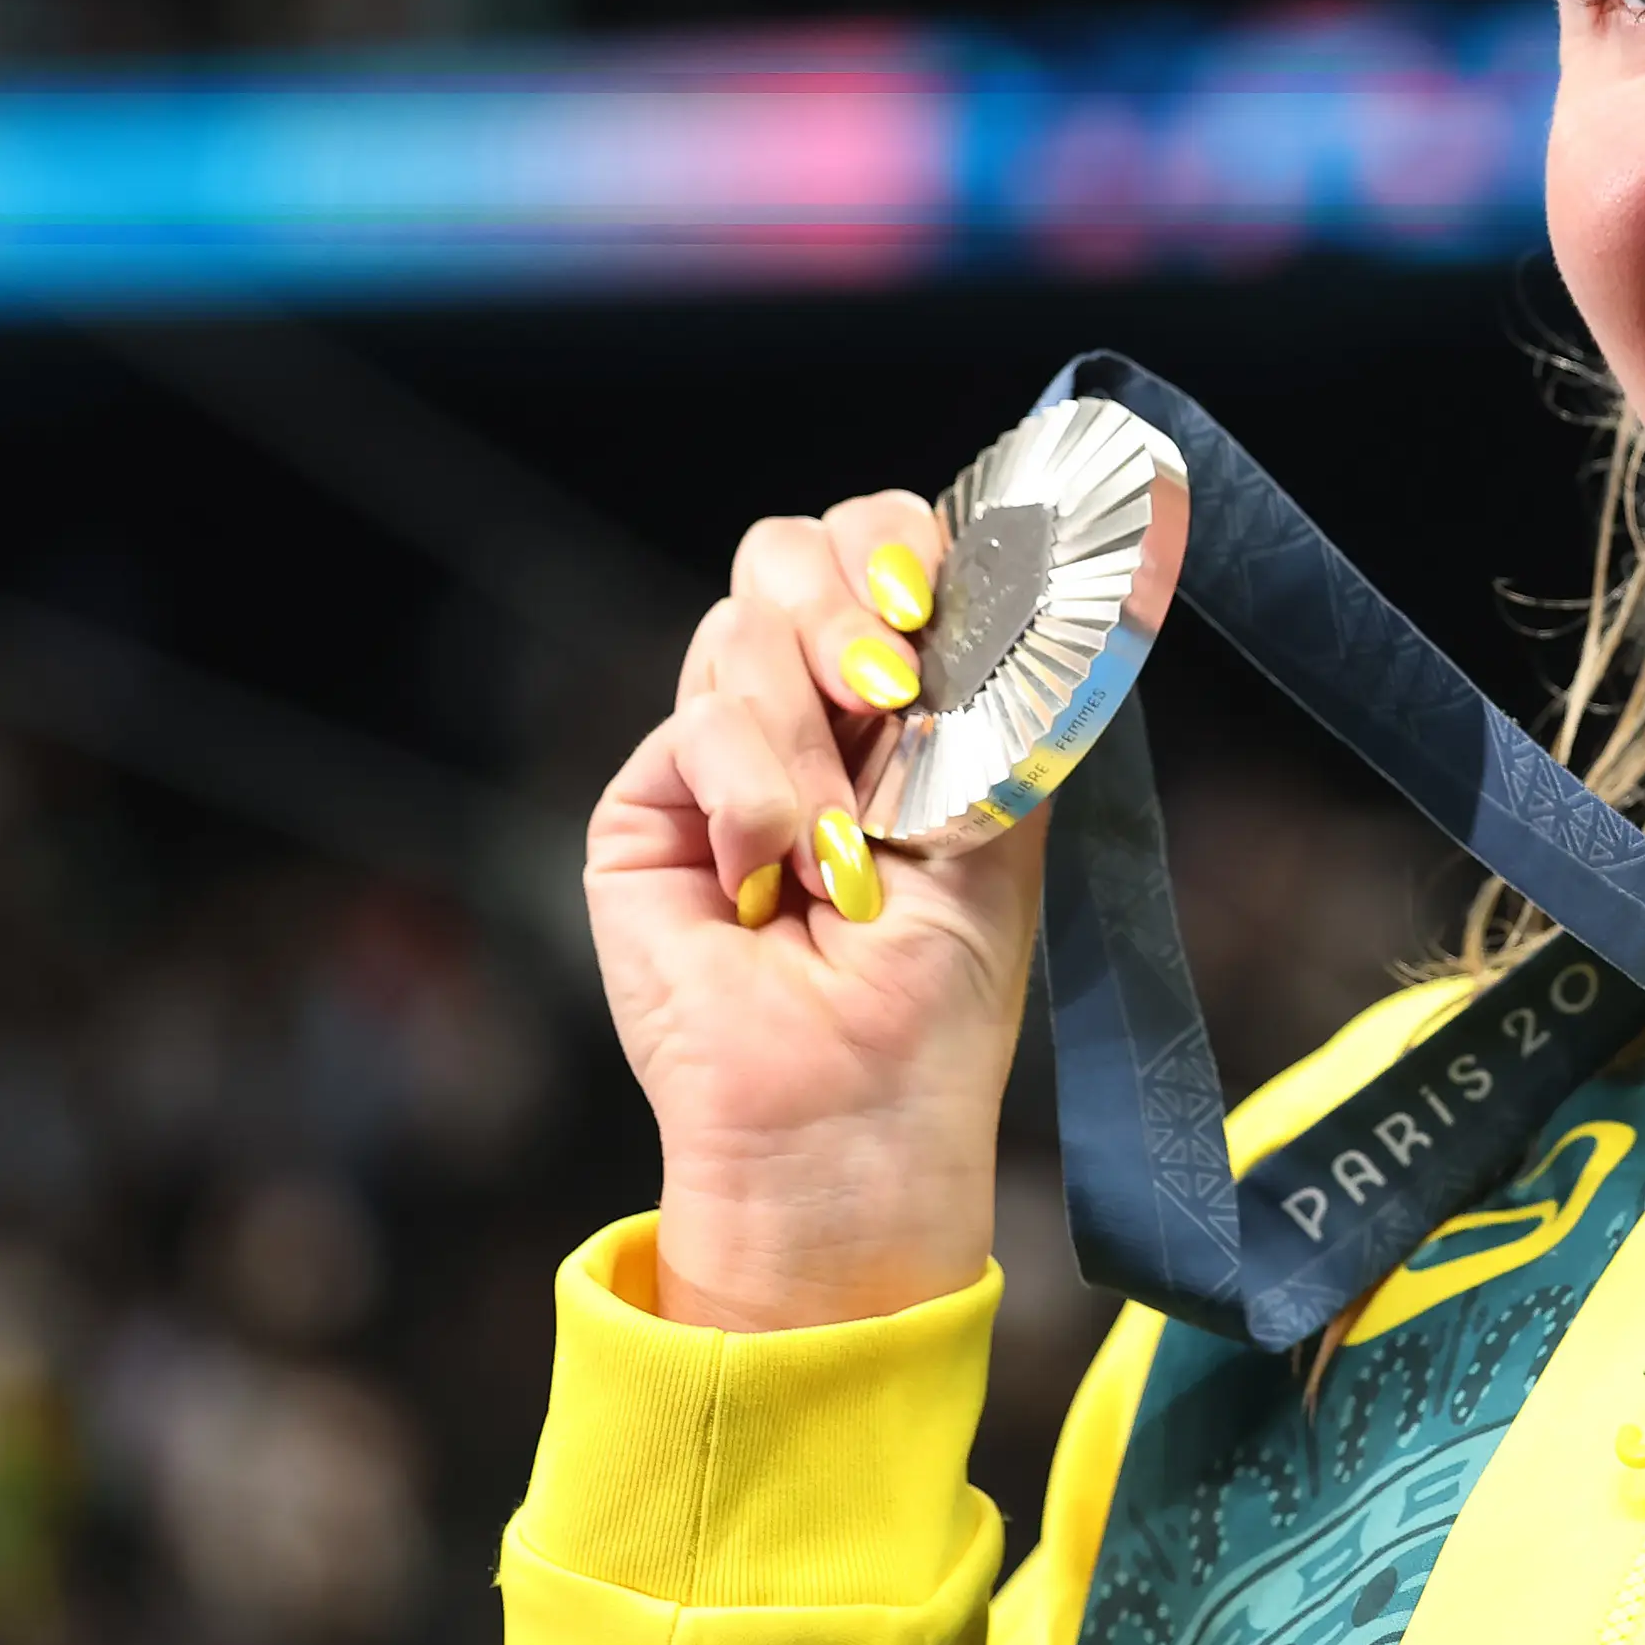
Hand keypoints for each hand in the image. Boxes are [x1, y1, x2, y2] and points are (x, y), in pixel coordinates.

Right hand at [582, 494, 1043, 1331]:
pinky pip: (699, 717)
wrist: (855, 1102)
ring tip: (840, 853)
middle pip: (792, 549)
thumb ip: (983, 682)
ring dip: (813, 737)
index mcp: (903, 695)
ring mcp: (721, 747)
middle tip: (891, 691)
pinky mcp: (649, 801)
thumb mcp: (995, 807)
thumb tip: (990, 562)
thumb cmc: (940, 982)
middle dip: (850, 602)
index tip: (935, 597)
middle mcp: (809, 705)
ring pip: (743, 625)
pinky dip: (757, 791)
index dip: (903, 542)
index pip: (885, 544)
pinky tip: (777, 873)